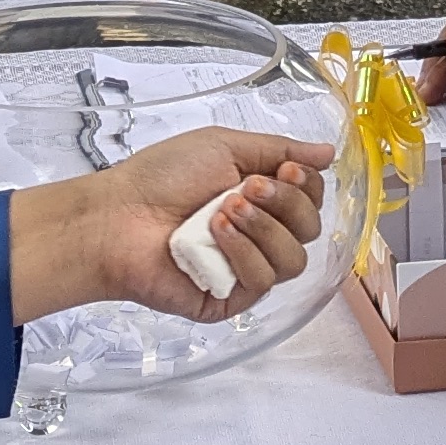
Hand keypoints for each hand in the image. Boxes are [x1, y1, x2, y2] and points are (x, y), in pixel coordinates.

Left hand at [8, 129, 326, 323]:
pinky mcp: (230, 298)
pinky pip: (263, 281)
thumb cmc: (161, 177)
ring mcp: (246, 269)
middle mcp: (259, 235)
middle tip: (248, 188)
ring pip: (294, 260)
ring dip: (263, 229)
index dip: (306, 186)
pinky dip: (243, 252)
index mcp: (260, 198)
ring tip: (222, 211)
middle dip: (285, 204)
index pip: (312, 199)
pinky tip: (215, 234)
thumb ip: (278, 148)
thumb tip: (328, 151)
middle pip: (311, 229)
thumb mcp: (224, 146)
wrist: (117, 216)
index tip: (285, 169)